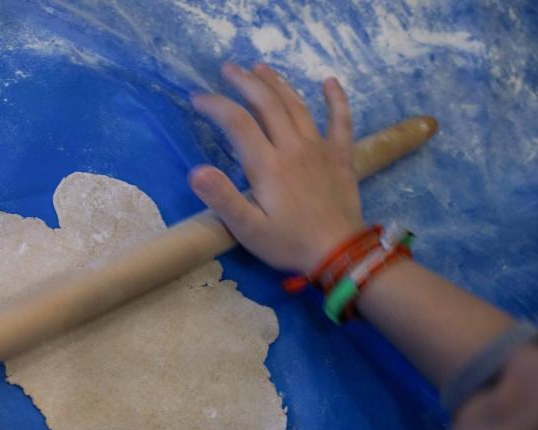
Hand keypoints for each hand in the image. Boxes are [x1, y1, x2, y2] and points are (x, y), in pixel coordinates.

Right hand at [189, 63, 363, 273]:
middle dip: (245, 82)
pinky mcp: (341, 156)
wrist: (340, 253)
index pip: (237, 123)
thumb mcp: (248, 229)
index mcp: (268, 165)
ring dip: (278, 83)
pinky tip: (329, 82)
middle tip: (228, 69)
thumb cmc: (288, 243)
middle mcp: (293, 148)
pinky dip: (336, 99)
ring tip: (261, 68)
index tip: (198, 98)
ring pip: (297, 106)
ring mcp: (320, 149)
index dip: (216, 105)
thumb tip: (196, 171)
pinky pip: (341, 120)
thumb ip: (222, 198)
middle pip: (267, 104)